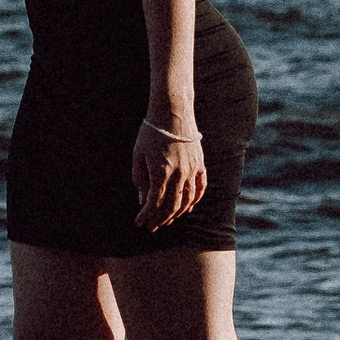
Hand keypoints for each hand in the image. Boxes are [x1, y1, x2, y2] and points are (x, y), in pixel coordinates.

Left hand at [132, 113, 207, 232]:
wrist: (172, 112)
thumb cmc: (151, 132)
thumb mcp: (138, 155)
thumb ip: (140, 179)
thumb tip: (143, 201)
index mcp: (161, 172)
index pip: (154, 202)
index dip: (146, 215)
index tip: (139, 222)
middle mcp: (179, 173)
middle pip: (171, 205)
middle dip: (160, 219)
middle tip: (151, 227)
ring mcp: (192, 169)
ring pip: (187, 200)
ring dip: (176, 213)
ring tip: (167, 220)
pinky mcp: (200, 164)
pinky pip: (200, 187)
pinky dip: (194, 200)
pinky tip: (187, 208)